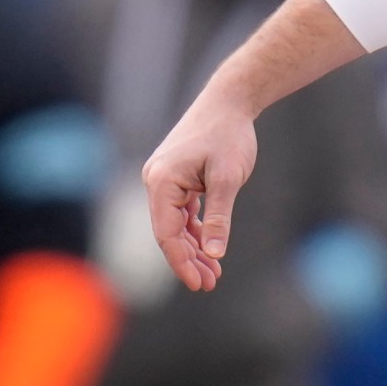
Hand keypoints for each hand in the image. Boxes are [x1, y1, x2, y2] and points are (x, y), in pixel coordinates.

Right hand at [139, 90, 259, 291]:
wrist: (230, 100)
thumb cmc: (229, 135)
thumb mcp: (227, 178)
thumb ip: (218, 216)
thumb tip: (215, 253)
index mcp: (161, 181)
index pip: (166, 233)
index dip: (181, 262)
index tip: (199, 284)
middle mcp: (156, 181)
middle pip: (168, 232)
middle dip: (188, 259)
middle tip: (209, 284)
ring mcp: (165, 179)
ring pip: (175, 224)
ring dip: (193, 248)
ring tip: (213, 273)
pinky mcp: (177, 178)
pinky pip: (182, 212)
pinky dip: (195, 230)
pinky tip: (209, 249)